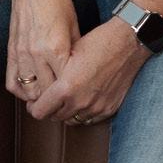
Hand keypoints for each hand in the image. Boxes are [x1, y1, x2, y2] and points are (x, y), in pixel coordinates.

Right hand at [7, 0, 82, 102]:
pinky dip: (21, 90)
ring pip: (28, 92)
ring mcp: (21, 54)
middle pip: (46, 93)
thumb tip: (80, 73)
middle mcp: (36, 54)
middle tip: (66, 103)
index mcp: (56, 48)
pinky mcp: (11, 52)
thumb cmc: (58, 1)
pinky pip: (12, 82)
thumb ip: (77, 53)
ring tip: (49, 98)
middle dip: (57, 101)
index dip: (72, 94)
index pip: (64, 85)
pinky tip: (31, 88)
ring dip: (39, 98)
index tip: (78, 97)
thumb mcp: (75, 26)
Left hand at [26, 18, 146, 125]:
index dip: (34, 108)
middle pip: (55, 117)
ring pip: (72, 120)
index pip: (41, 111)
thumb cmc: (98, 42)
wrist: (128, 43)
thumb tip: (41, 83)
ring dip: (66, 113)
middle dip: (49, 110)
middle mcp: (81, 102)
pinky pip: (89, 119)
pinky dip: (83, 113)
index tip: (34, 103)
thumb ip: (53, 73)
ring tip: (64, 101)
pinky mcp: (109, 109)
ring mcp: (96, 108)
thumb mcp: (68, 53)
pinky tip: (81, 101)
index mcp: (67, 88)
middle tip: (47, 101)